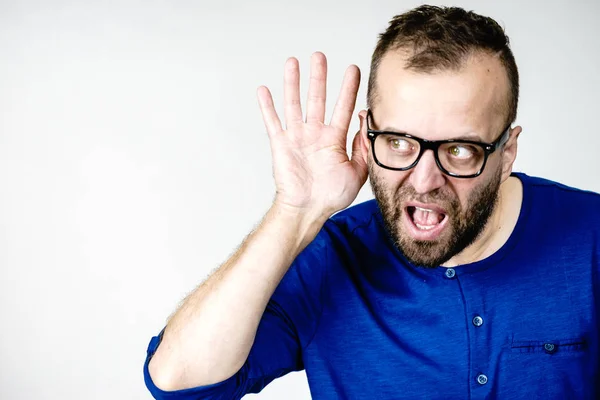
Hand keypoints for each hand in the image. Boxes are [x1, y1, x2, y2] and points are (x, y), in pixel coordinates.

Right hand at [257, 52, 367, 220]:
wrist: (308, 210)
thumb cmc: (331, 196)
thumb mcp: (359, 173)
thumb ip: (363, 149)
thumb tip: (364, 125)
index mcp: (334, 139)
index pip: (343, 107)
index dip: (349, 87)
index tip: (353, 69)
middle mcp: (315, 134)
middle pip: (317, 98)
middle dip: (319, 77)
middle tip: (319, 56)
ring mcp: (297, 137)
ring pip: (294, 104)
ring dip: (293, 83)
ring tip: (293, 62)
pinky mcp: (280, 144)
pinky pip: (272, 122)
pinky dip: (267, 106)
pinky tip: (264, 90)